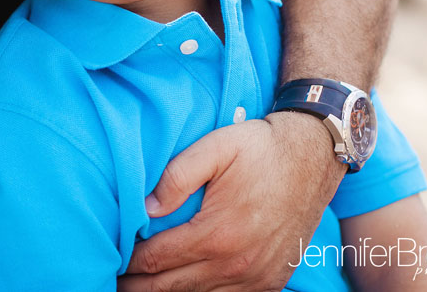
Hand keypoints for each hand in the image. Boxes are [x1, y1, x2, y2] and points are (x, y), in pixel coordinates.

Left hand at [118, 112, 345, 291]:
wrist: (314, 156)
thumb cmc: (261, 148)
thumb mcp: (216, 147)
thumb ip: (176, 176)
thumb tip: (144, 209)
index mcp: (218, 234)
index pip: (157, 260)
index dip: (130, 263)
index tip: (112, 260)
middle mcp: (237, 264)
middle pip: (172, 288)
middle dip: (139, 287)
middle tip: (115, 283)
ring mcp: (257, 278)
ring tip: (141, 288)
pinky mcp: (271, 281)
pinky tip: (183, 286)